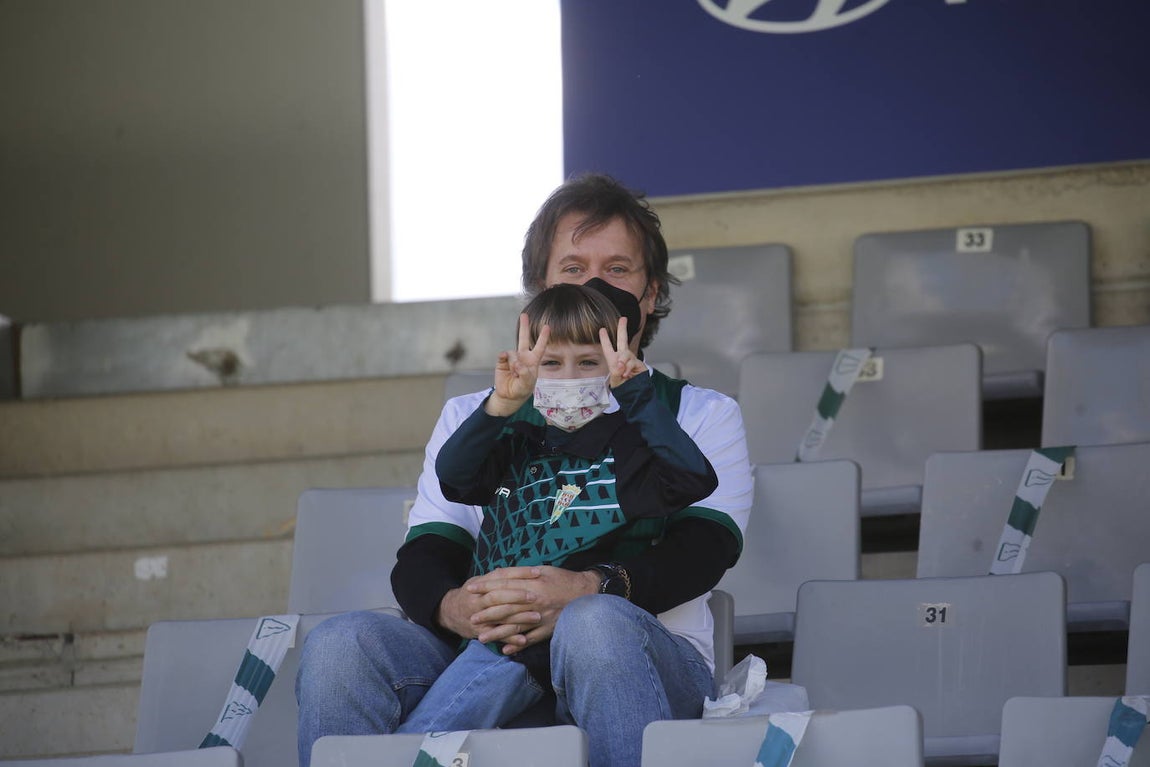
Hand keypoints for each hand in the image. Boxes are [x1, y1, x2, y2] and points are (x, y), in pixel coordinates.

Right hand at [437, 566, 542, 640]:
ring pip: (499, 616)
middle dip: (517, 595)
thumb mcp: (479, 581)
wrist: (448, 613)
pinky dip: (510, 638)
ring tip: (537, 617)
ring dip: (518, 617)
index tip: (537, 572)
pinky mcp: (480, 632)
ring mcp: (478, 616)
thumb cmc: (471, 594)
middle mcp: (478, 600)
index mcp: (480, 584)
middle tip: (535, 596)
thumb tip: (517, 570)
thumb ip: (496, 577)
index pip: (501, 575)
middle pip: (498, 595)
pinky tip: (524, 639)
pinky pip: (496, 636)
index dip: (519, 573)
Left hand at [469, 566, 601, 653]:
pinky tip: (506, 650)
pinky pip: (532, 639)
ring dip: (497, 633)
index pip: (503, 585)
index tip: (471, 589)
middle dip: (487, 613)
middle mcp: (535, 601)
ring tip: (482, 638)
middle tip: (471, 617)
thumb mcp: (543, 570)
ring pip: (515, 626)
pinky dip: (519, 644)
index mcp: (532, 584)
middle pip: (506, 607)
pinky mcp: (549, 629)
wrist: (587, 592)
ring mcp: (542, 617)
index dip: (486, 587)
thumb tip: (502, 575)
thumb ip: (523, 574)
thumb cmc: (563, 579)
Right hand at [487, 314, 549, 416]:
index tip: (547, 326)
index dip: (543, 337)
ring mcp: (512, 358)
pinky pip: (503, 355)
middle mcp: (523, 357)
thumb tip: (517, 363)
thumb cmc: (522, 389)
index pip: (540, 347)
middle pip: (523, 339)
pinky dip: (504, 359)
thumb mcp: (527, 384)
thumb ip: (524, 373)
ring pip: (512, 352)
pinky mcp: (502, 361)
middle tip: (524, 315)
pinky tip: (506, 365)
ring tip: (514, 372)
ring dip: (513, 362)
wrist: (508, 395)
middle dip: (524, 327)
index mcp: (533, 361)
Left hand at [599, 317, 647, 387]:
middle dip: (622, 329)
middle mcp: (622, 358)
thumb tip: (620, 364)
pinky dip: (628, 368)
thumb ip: (616, 371)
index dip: (605, 338)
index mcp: (613, 360)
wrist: (635, 394)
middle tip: (623, 319)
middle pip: (622, 340)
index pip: (608, 348)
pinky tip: (626, 374)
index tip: (602, 329)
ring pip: (626, 353)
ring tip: (621, 372)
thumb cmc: (623, 387)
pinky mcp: (639, 364)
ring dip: (623, 362)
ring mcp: (631, 360)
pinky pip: (632, 362)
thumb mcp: (615, 380)